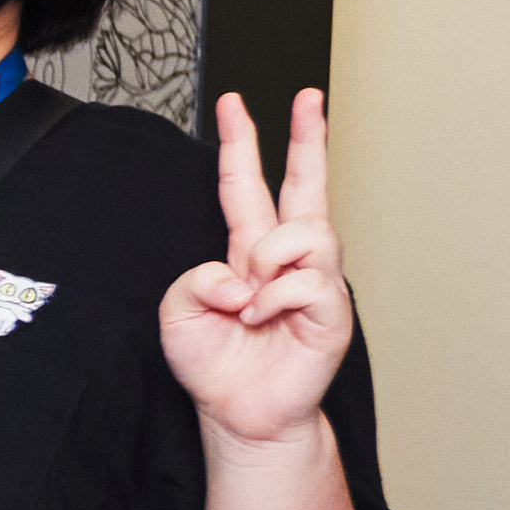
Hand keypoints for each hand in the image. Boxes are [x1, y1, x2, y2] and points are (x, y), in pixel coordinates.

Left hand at [160, 88, 353, 447]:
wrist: (239, 412)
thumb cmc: (214, 364)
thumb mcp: (176, 314)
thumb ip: (192, 280)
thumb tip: (238, 272)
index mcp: (248, 252)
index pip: (246, 186)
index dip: (240, 144)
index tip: (232, 104)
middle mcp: (287, 259)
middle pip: (308, 185)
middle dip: (309, 138)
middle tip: (310, 96)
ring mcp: (315, 280)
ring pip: (307, 232)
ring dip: (268, 260)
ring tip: (249, 299)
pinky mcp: (332, 309)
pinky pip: (306, 280)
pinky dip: (273, 299)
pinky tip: (262, 319)